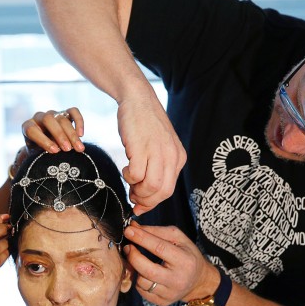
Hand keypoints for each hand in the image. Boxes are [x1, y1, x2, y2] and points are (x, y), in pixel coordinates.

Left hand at [21, 107, 84, 153]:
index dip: (43, 140)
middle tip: (67, 149)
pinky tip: (81, 134)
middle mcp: (39, 118)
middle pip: (49, 120)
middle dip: (59, 135)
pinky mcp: (65, 113)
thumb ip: (41, 154)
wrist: (45, 148)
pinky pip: (73, 111)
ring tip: (79, 148)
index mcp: (27, 127)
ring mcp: (53, 114)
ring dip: (72, 134)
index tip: (54, 151)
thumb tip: (55, 157)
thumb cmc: (39, 153)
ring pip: (62, 118)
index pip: (32, 130)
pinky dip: (78, 121)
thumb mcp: (36, 155)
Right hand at [117, 95, 184, 214]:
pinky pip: (136, 175)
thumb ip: (157, 167)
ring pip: (151, 187)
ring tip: (129, 181)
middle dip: (145, 201)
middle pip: (162, 192)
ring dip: (137, 191)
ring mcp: (158, 152)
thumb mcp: (159, 147)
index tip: (140, 205)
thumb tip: (145, 193)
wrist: (138, 99)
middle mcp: (171, 156)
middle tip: (132, 197)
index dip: (152, 202)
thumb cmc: (144, 124)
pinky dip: (129, 177)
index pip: (168, 190)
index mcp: (178, 158)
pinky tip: (126, 167)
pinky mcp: (141, 148)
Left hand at [123, 222, 215, 305]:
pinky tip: (144, 273)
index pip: (159, 248)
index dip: (141, 238)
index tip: (128, 231)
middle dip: (133, 256)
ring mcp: (170, 293)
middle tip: (128, 247)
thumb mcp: (178, 238)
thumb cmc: (186, 254)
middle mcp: (178, 279)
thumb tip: (133, 228)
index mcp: (184, 261)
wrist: (198, 281)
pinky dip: (139, 281)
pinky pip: (142, 292)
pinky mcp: (163, 302)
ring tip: (138, 261)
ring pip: (142, 282)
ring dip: (135, 269)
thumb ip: (156, 231)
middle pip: (147, 269)